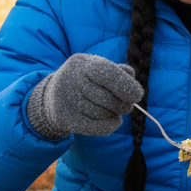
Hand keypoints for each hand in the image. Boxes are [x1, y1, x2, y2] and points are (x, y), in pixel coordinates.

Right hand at [26, 53, 143, 138]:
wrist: (53, 96)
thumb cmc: (86, 81)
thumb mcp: (99, 69)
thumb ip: (118, 71)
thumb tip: (131, 78)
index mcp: (82, 63)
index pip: (107, 72)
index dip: (125, 85)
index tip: (137, 96)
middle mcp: (71, 79)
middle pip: (108, 98)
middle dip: (122, 104)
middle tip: (126, 105)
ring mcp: (65, 99)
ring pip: (103, 114)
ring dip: (113, 114)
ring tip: (109, 109)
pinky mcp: (64, 118)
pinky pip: (96, 127)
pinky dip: (110, 126)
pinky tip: (113, 121)